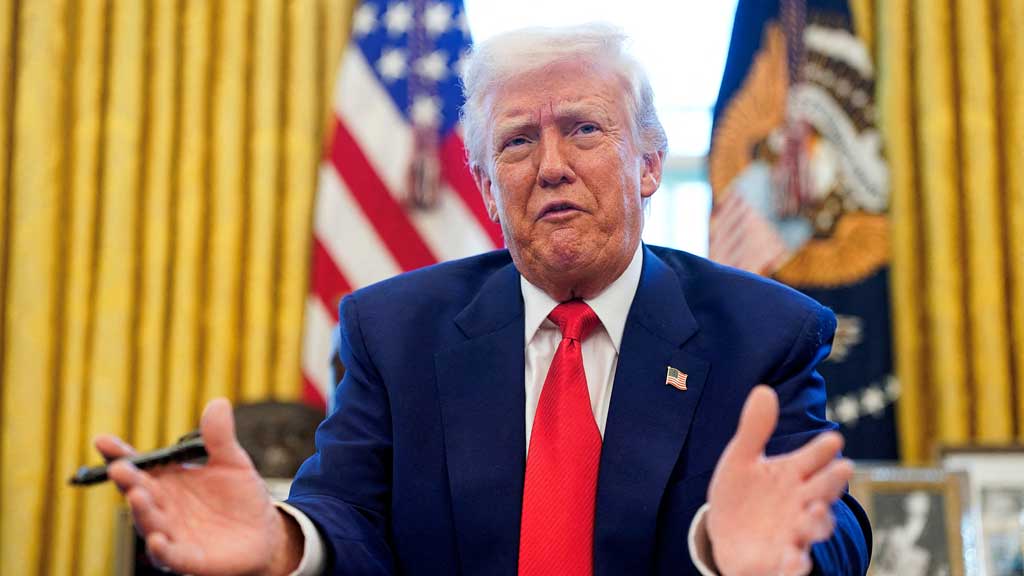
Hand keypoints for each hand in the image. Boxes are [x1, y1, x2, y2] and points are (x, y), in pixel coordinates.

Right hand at [95, 399, 302, 575]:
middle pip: (139, 492)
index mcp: (168, 480)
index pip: (139, 466)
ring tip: (138, 495)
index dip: (120, 454)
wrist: (263, 534)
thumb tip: (218, 402)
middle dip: (128, 480)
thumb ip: (220, 437)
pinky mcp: (187, 558)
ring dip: (141, 511)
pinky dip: (162, 550)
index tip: (102, 441)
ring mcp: (172, 533)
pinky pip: (170, 556)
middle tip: (119, 468)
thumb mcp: (232, 462)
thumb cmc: (240, 497)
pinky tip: (158, 540)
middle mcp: (163, 507)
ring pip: (149, 523)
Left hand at [706, 386, 853, 575]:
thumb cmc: (742, 494)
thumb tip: (764, 390)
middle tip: (843, 468)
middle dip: (832, 480)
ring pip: (816, 527)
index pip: (814, 457)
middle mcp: (802, 501)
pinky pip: (794, 564)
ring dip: (820, 520)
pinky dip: (796, 564)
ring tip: (816, 511)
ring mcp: (796, 531)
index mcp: (793, 473)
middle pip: (822, 489)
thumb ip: (754, 429)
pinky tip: (794, 560)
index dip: (822, 449)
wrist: (728, 537)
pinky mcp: (783, 559)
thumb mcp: (741, 460)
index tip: (832, 438)